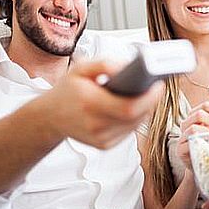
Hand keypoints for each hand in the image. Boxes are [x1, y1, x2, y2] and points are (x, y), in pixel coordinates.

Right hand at [43, 59, 163, 148]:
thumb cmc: (68, 90)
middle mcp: (95, 125)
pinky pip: (128, 131)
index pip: (129, 107)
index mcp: (89, 103)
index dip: (148, 98)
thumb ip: (105, 63)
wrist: (50, 116)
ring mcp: (100, 138)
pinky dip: (135, 118)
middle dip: (150, 101)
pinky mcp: (104, 145)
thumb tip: (128, 67)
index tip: (158, 85)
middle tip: (155, 86)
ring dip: (144, 109)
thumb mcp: (82, 68)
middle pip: (136, 117)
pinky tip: (132, 106)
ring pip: (135, 125)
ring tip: (146, 93)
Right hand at [177, 101, 208, 169]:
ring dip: (208, 133)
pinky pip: (190, 142)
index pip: (205, 106)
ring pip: (193, 128)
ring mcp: (182, 137)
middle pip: (198, 114)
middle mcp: (187, 125)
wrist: (203, 167)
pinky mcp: (180, 149)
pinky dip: (202, 143)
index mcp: (195, 118)